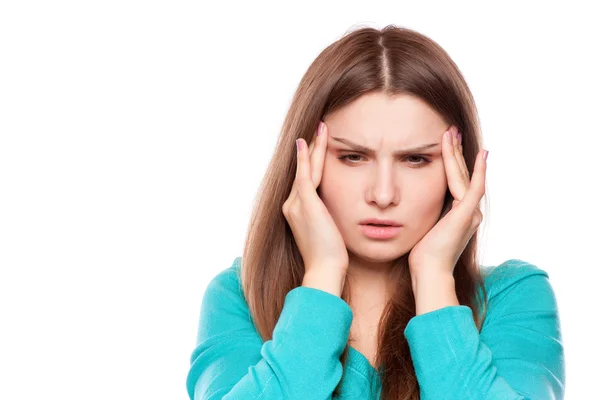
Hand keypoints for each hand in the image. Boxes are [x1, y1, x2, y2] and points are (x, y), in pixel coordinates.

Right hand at [282, 121, 349, 276]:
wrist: (324, 270)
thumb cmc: (330, 258)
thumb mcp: (329, 233)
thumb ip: (328, 219)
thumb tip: (336, 214)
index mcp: (296, 212)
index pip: (305, 180)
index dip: (311, 162)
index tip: (318, 146)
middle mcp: (291, 205)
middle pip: (304, 170)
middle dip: (311, 149)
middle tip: (319, 128)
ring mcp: (296, 204)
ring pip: (305, 169)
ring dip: (312, 147)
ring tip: (320, 128)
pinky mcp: (305, 204)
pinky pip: (305, 175)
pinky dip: (304, 158)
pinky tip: (306, 142)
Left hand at [408, 125, 487, 277]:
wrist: (428, 272)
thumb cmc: (421, 255)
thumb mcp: (422, 226)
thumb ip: (425, 212)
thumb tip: (412, 201)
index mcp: (459, 214)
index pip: (456, 181)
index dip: (451, 161)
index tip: (444, 143)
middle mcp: (469, 212)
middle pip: (461, 174)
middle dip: (455, 152)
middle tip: (450, 130)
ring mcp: (470, 213)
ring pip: (464, 176)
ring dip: (457, 154)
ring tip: (451, 133)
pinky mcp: (466, 215)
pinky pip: (474, 187)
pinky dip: (478, 171)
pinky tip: (481, 155)